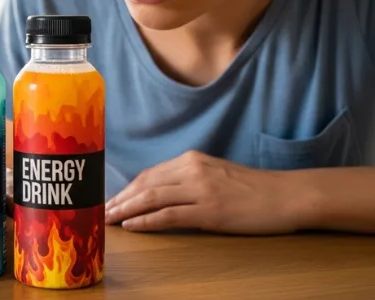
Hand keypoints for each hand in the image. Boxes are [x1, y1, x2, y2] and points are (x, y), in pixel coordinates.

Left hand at [104, 151, 295, 234]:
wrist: (286, 195)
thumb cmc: (252, 188)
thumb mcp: (215, 174)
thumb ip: (188, 179)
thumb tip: (159, 192)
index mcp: (191, 160)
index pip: (149, 174)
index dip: (126, 189)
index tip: (110, 200)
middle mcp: (192, 170)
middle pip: (145, 184)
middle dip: (120, 199)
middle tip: (101, 212)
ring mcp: (200, 189)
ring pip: (152, 198)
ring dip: (126, 209)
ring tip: (109, 220)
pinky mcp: (209, 210)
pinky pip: (170, 215)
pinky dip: (147, 221)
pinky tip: (132, 226)